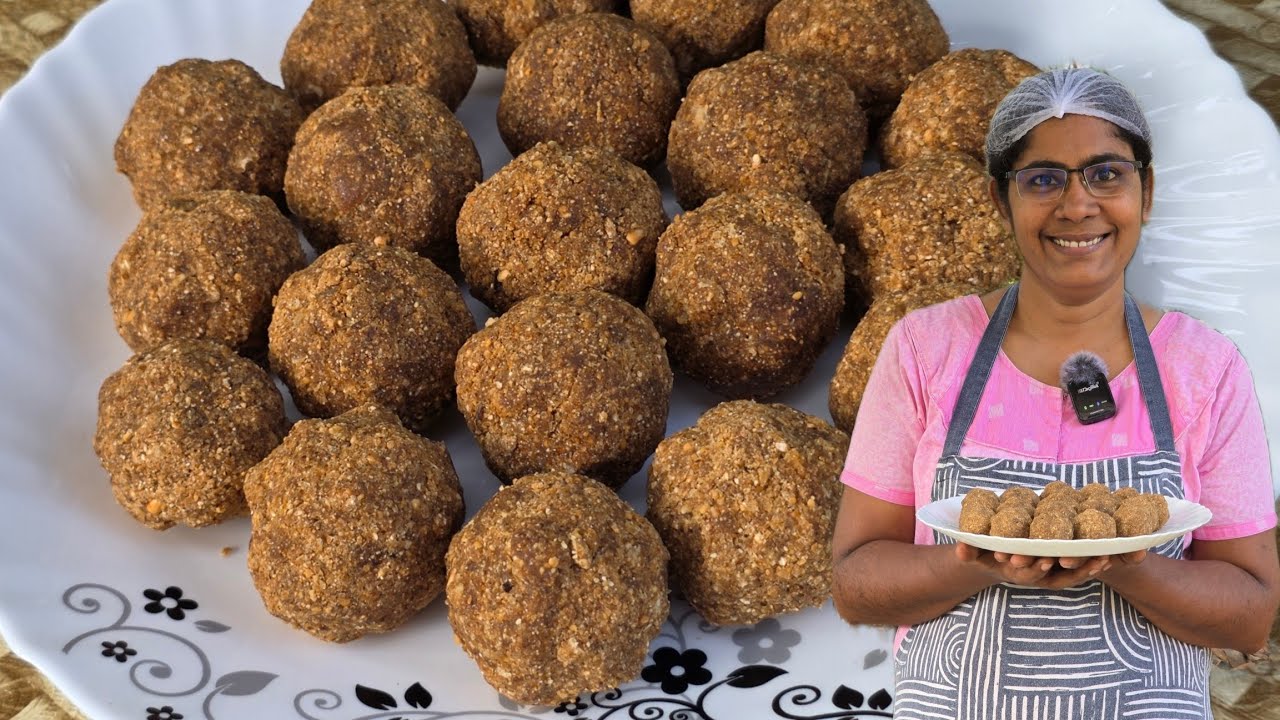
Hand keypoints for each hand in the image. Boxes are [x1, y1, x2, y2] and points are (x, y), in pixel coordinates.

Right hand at [955, 543, 1112, 588]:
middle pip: (1054, 575)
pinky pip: (1077, 570)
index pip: (1026, 572)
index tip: (1044, 560)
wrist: (994, 559)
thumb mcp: (973, 553)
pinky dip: (1091, 565)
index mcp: (1015, 570)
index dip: (1035, 567)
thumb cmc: (983, 553)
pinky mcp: (1058, 568)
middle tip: (1084, 559)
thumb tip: (960, 548)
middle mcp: (1035, 575)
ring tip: (1104, 559)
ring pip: (1070, 575)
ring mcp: (1048, 574)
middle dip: (1069, 568)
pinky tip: (1107, 556)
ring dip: (1087, 568)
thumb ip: (968, 551)